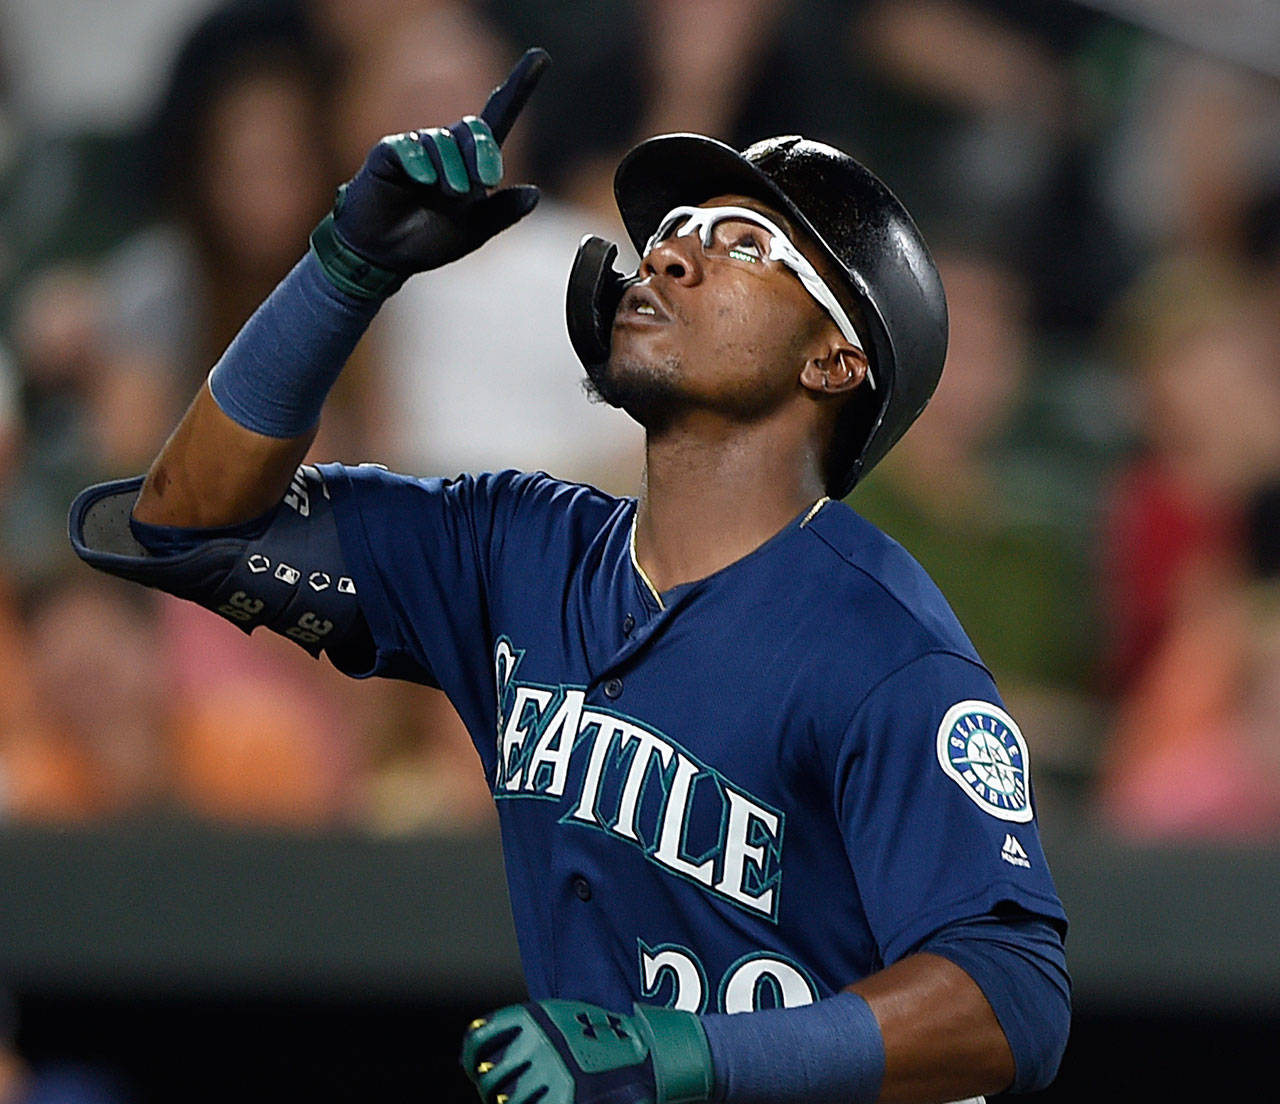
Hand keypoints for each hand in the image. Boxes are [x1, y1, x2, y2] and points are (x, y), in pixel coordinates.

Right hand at [311, 47, 549, 296]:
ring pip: (442, 141)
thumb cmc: (427, 239)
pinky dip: (420, 163)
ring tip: (451, 195)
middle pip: (472, 128)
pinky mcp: (389, 153)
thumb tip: (535, 193)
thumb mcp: (473, 231)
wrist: (385, 255)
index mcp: (471, 163)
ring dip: (453, 169)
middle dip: (483, 152)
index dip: (518, 88)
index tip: (540, 58)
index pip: (497, 118)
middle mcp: (446, 148)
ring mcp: (417, 148)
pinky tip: (425, 180)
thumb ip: (502, 213)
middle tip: (487, 182)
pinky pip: (408, 147)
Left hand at [460, 999, 713, 1103]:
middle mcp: (538, 1042)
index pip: (480, 1037)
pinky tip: (530, 1102)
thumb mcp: (562, 1016)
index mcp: (534, 1016)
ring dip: (508, 1102)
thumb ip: (526, 1029)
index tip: (472, 1066)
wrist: (645, 1054)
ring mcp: (551, 1073)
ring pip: (507, 1099)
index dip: (470, 1056)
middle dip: (491, 1087)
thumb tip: (484, 1055)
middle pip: (492, 1075)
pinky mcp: (565, 1099)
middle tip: (501, 1093)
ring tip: (519, 1101)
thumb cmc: (601, 1036)